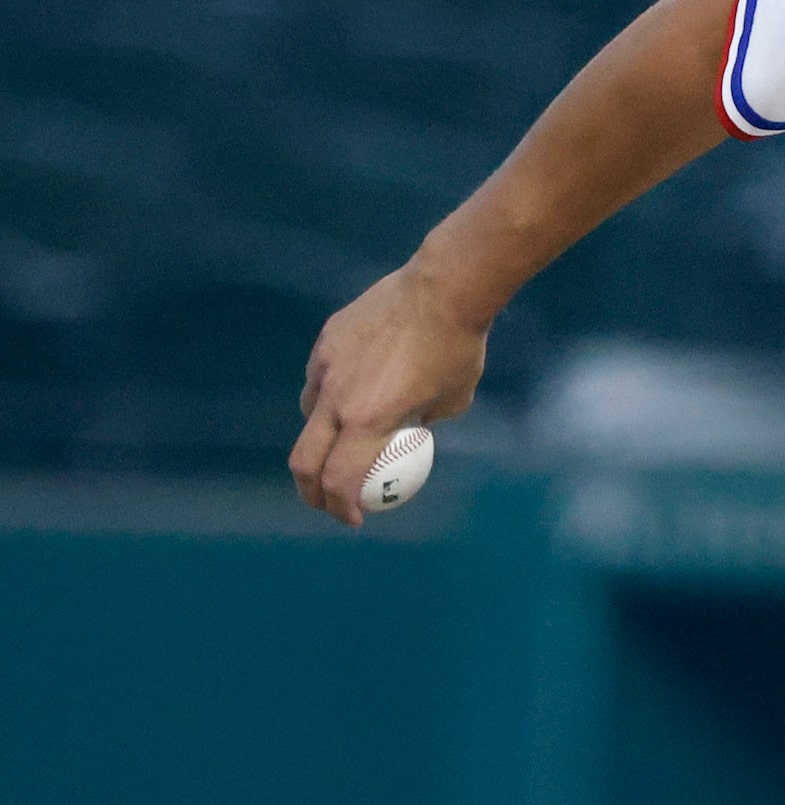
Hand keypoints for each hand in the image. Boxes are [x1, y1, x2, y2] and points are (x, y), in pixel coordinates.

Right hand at [290, 266, 490, 524]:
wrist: (445, 287)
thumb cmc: (458, 345)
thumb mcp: (453, 399)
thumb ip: (424, 421)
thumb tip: (412, 432)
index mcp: (368, 420)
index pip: (340, 480)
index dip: (342, 507)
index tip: (355, 517)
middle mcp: (337, 398)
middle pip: (305, 461)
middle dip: (312, 490)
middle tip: (328, 500)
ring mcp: (326, 367)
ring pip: (309, 417)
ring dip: (320, 441)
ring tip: (344, 444)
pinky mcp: (327, 342)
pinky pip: (318, 381)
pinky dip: (328, 399)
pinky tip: (351, 395)